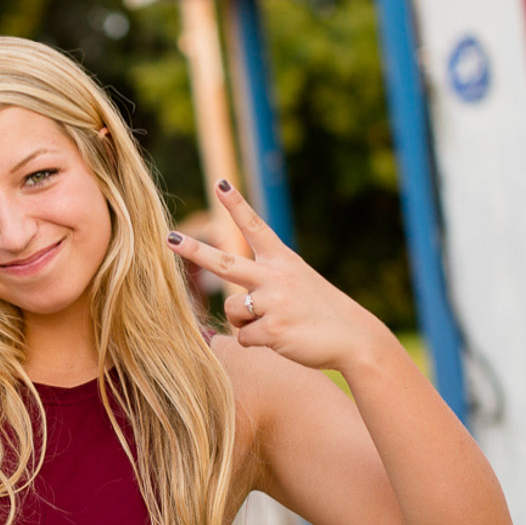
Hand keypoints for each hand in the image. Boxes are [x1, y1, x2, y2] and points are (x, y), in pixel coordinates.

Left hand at [167, 181, 394, 373]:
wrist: (357, 340)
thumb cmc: (322, 312)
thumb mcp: (298, 284)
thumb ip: (265, 283)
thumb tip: (233, 304)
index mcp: (283, 261)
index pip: (256, 227)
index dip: (236, 205)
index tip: (220, 183)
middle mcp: (276, 277)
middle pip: (225, 262)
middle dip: (194, 251)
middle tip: (168, 238)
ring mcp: (275, 302)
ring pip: (233, 308)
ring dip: (245, 320)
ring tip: (277, 322)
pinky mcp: (273, 329)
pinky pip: (243, 337)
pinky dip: (257, 341)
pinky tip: (283, 338)